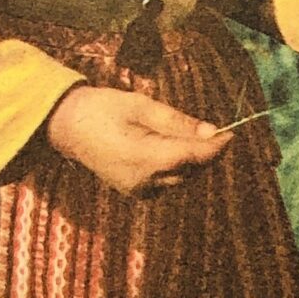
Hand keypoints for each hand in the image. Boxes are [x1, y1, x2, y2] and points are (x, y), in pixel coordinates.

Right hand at [44, 84, 233, 196]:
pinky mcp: (134, 192)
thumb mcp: (142, 106)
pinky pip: (166, 183)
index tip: (232, 133)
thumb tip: (212, 132)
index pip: (193, 157)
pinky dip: (174, 168)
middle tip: (212, 130)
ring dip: (190, 161)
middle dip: (204, 152)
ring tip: (185, 136)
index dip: (216, 147)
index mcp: (144, 157)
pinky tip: (166, 149)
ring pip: (180, 179)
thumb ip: (178, 121)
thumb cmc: (103, 108)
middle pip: (190, 170)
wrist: (67, 126)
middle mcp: (143, 181)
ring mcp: (137, 190)